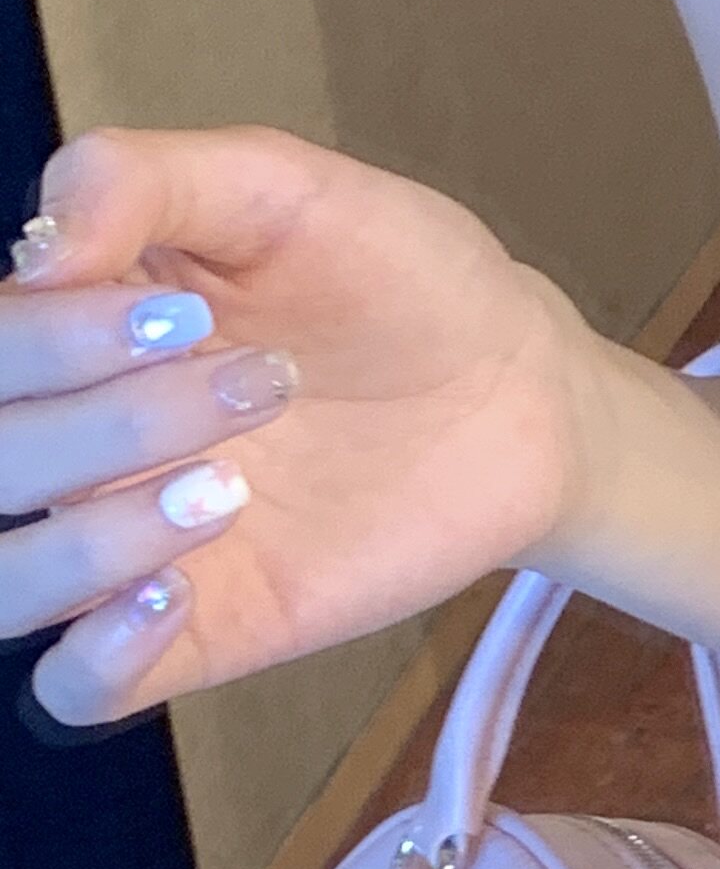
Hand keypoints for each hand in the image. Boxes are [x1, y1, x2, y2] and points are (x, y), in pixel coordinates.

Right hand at [2, 126, 587, 727]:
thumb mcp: (279, 189)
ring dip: (92, 540)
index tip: (184, 315)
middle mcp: (77, 440)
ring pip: (7, 584)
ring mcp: (130, 541)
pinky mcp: (206, 626)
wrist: (518, 384)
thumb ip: (145, 183)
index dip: (52, 339)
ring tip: (226, 488)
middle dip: (110, 420)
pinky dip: (97, 656)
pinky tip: (174, 593)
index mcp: (69, 327)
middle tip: (260, 380)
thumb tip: (35, 244)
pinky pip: (79, 685)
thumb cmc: (393, 275)